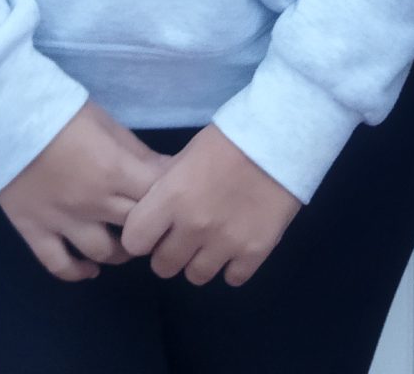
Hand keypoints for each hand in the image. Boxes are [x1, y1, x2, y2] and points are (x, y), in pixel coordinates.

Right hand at [0, 102, 166, 281]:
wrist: (4, 115)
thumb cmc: (61, 112)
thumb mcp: (108, 124)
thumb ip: (137, 153)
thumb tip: (167, 172)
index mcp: (116, 172)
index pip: (158, 199)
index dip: (172, 201)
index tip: (175, 199)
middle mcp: (94, 203)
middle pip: (138, 229)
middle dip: (152, 227)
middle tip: (154, 223)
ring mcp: (63, 221)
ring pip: (104, 254)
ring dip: (121, 252)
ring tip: (125, 244)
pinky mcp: (34, 231)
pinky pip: (58, 265)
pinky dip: (77, 273)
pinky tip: (90, 269)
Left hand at [120, 124, 302, 286]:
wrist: (279, 136)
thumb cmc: (228, 139)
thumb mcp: (185, 157)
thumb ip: (166, 191)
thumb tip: (153, 216)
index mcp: (171, 198)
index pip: (134, 242)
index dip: (142, 237)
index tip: (154, 230)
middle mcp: (193, 227)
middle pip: (163, 266)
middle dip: (170, 253)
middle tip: (184, 237)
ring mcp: (225, 243)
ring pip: (196, 276)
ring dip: (200, 261)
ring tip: (213, 241)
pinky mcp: (255, 252)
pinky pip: (232, 278)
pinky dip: (233, 266)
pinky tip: (238, 244)